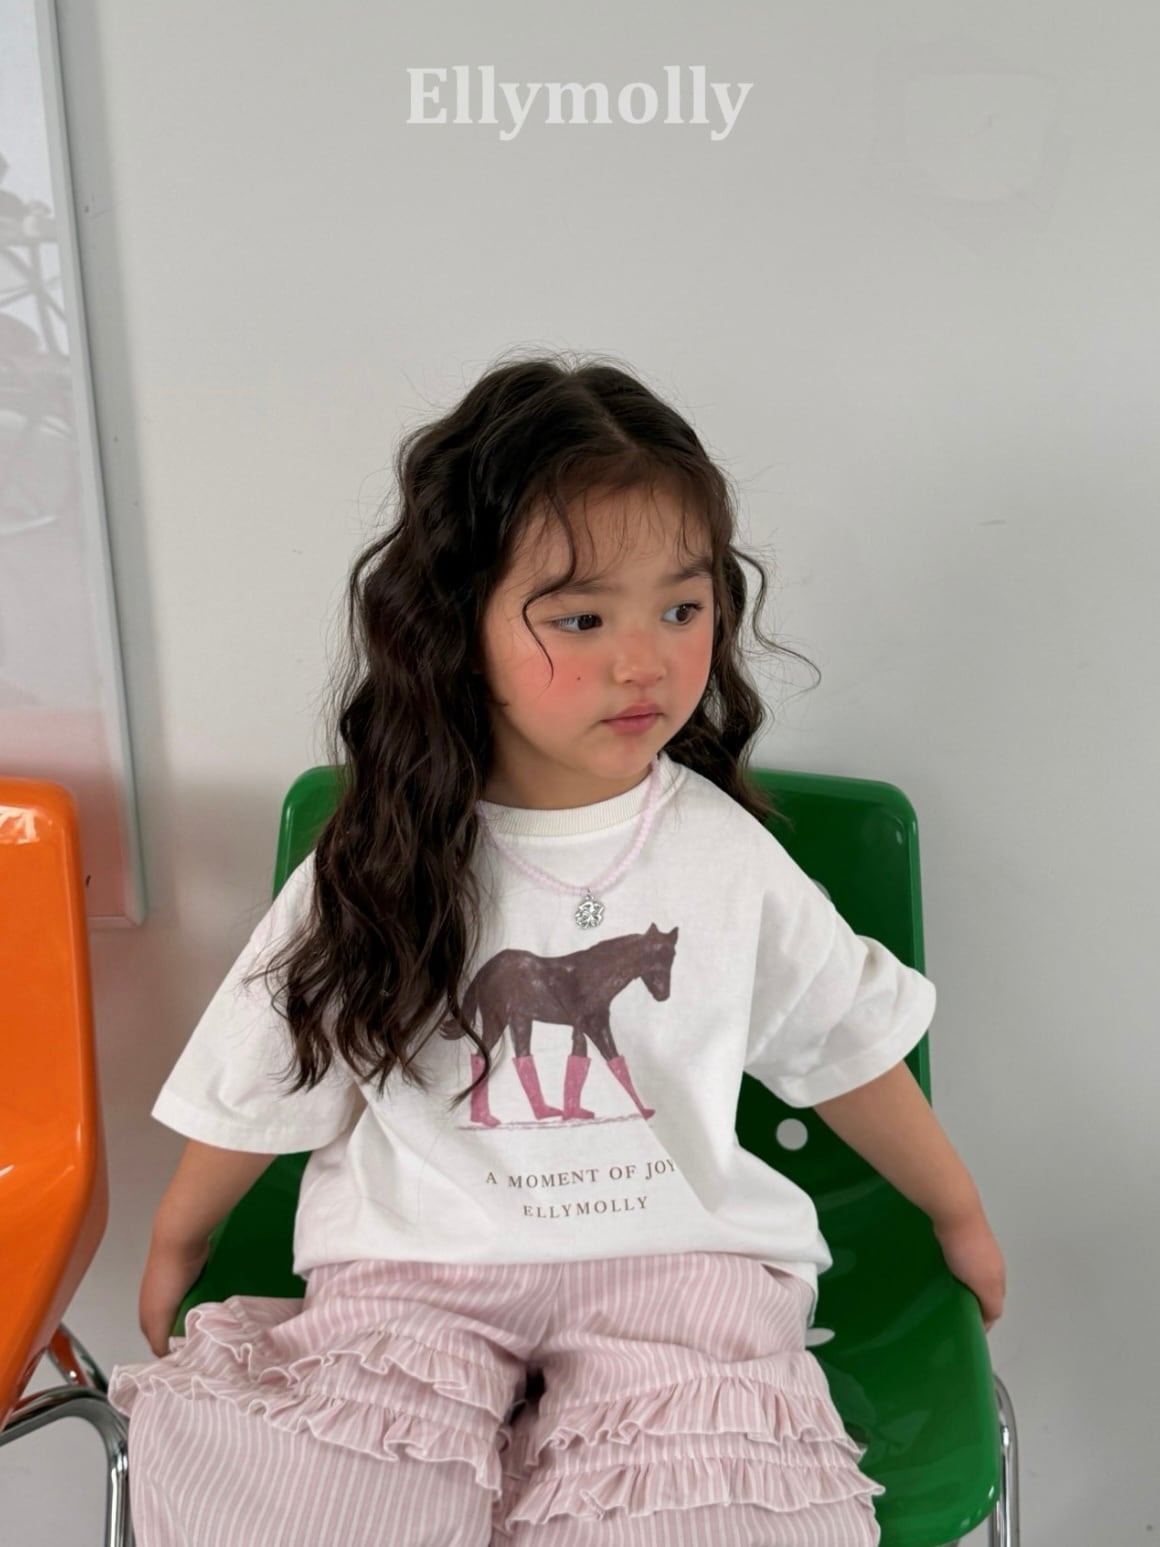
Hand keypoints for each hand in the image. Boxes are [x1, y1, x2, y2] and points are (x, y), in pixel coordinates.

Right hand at [138, 1230, 210, 1356]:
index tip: (194, 1367)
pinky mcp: (190, 1279)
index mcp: (148, 1318)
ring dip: (199, 1324)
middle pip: (174, 1331)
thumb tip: (166, 1359)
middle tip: (209, 1352)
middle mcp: (159, 1306)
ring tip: (217, 1335)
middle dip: (188, 1341)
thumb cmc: (167, 1277)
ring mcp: (175, 1292)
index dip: (174, 1357)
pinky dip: (205, 1307)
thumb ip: (160, 1339)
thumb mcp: (158, 1315)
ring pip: (187, 1316)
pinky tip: (217, 1313)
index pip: (160, 1346)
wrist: (180, 1239)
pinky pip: (198, 1300)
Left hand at [933, 1207, 1005, 1331]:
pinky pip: (956, 1262)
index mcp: (998, 1277)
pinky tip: (937, 1274)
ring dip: (959, 1287)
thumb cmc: (969, 1250)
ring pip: (969, 1276)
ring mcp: (974, 1250)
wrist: (955, 1213)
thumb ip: (991, 1305)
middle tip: (951, 1313)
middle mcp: (990, 1264)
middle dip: (971, 1303)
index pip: (994, 1307)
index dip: (982, 1320)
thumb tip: (989, 1321)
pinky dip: (950, 1272)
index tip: (964, 1330)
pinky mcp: (958, 1239)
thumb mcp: (986, 1285)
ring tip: (941, 1294)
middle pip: (983, 1291)